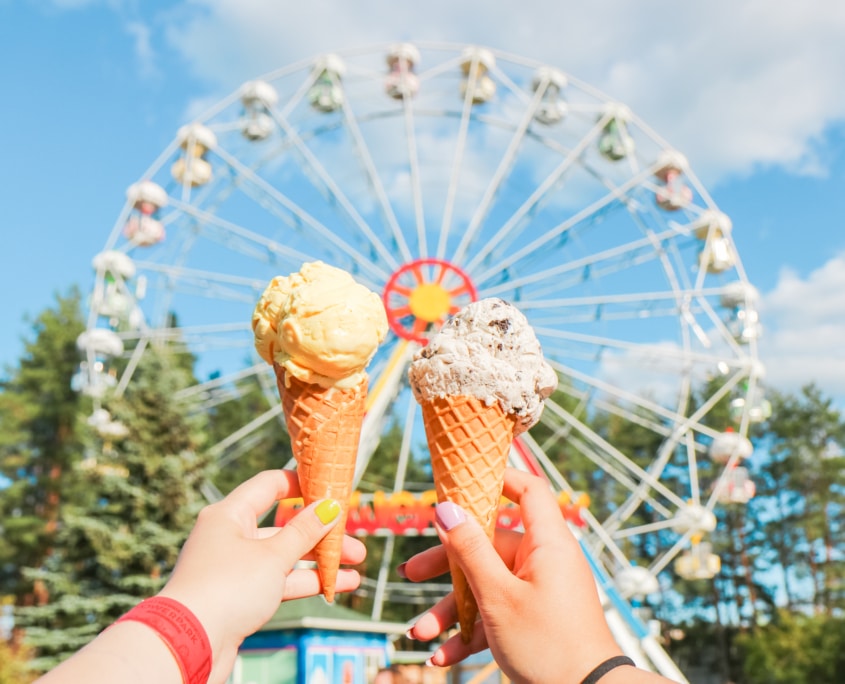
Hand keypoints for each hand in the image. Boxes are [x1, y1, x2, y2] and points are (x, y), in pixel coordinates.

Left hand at [159, 469, 365, 682]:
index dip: (302, 484)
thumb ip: (304, 531)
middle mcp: (230, 537)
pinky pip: (278, 583)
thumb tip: (330, 506)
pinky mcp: (239, 597)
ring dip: (319, 563)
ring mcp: (234, 568)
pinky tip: (335, 587)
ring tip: (355, 570)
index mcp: (229, 514)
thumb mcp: (273, 556)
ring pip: (284, 558)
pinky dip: (305, 583)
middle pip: (283, 527)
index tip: (330, 488)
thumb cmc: (227, 588)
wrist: (190, 645)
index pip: (269, 486)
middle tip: (354, 542)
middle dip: (321, 535)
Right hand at [401, 468, 624, 683]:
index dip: (497, 478)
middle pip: (488, 546)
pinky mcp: (532, 620)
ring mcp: (537, 592)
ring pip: (485, 587)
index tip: (463, 478)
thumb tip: (447, 508)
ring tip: (419, 634)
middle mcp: (542, 562)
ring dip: (450, 611)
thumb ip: (470, 550)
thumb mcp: (498, 596)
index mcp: (545, 544)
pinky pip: (495, 615)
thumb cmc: (549, 645)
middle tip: (410, 574)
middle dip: (446, 564)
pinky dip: (469, 633)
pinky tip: (441, 656)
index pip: (527, 491)